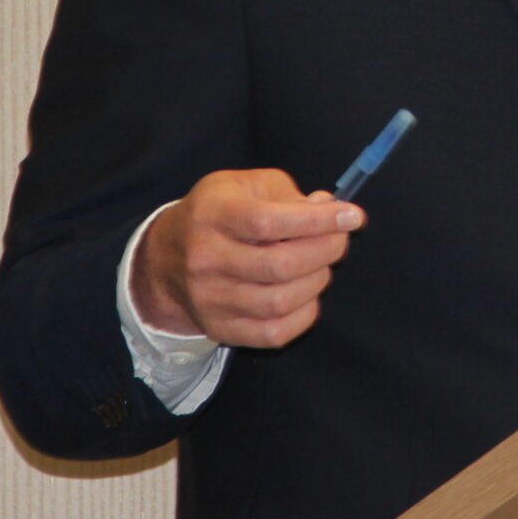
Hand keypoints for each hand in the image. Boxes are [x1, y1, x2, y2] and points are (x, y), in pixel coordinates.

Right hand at [131, 168, 361, 347]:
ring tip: (321, 264)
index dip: (317, 220)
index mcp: (213, 214)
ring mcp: (210, 299)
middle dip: (325, 250)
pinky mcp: (220, 328)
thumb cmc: (219, 213)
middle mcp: (206, 259)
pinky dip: (304, 314)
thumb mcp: (245, 185)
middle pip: (279, 265)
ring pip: (279, 301)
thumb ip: (288, 194)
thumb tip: (328, 209)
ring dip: (317, 281)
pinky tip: (307, 293)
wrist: (165, 258)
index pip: (268, 221)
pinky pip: (273, 333)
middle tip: (340, 238)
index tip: (352, 215)